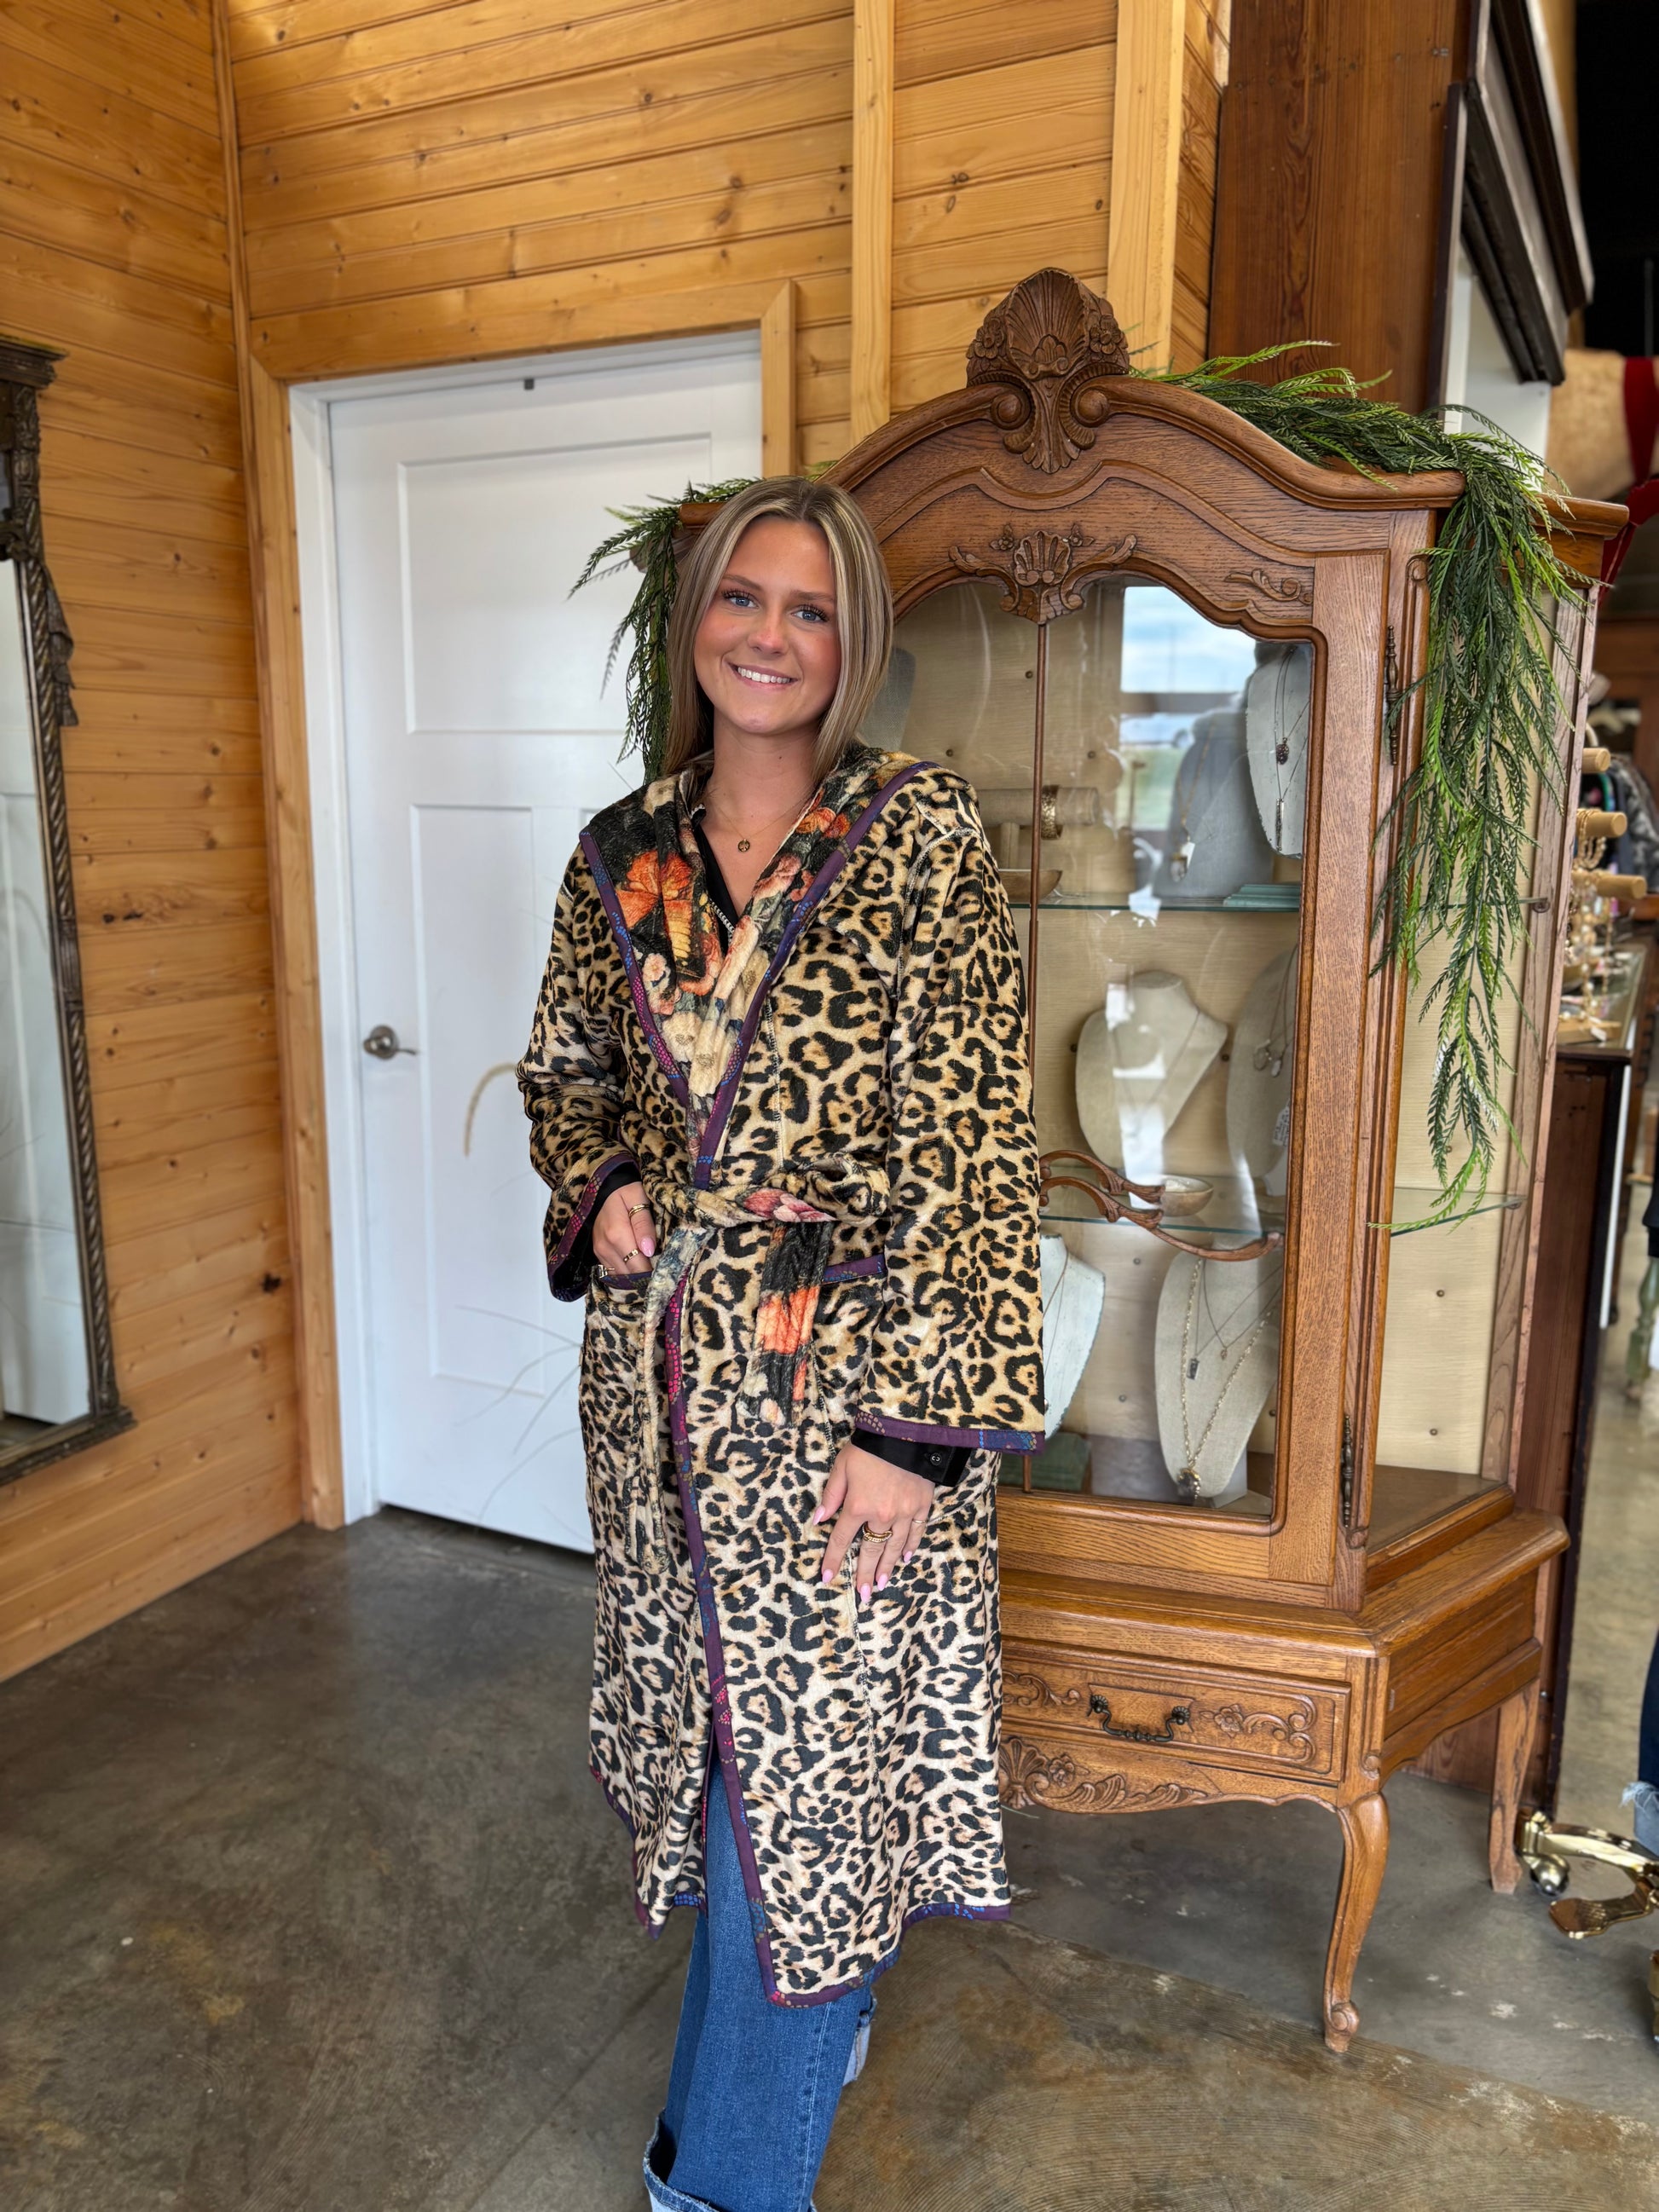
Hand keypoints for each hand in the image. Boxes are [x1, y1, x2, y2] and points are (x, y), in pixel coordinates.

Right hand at [594, 1180, 655, 1276]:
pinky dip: (625, 1270)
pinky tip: (636, 1263)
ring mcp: (600, 1251)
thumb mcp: (639, 1199)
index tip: (664, 1270)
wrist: (605, 1187)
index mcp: (617, 1235)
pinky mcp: (598, 1252)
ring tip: (649, 1266)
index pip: (637, 1267)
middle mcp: (605, 1247)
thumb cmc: (626, 1191)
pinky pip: (612, 1270)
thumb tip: (649, 1250)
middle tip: (660, 1268)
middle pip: (629, 1274)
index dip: (652, 1273)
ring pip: (620, 1275)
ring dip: (635, 1274)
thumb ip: (644, 1224)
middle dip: (644, 1275)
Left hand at [814, 1441, 934, 1605]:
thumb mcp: (842, 1467)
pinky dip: (910, 1547)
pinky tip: (906, 1558)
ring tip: (880, 1584)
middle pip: (870, 1551)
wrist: (906, 1431)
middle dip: (864, 1574)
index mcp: (857, 1507)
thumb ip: (831, 1496)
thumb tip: (818, 1519)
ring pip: (894, 1547)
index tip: (826, 1578)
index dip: (832, 1560)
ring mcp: (905, 1513)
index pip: (841, 1540)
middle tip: (863, 1595)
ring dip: (887, 1567)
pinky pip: (916, 1532)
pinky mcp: (922, 1506)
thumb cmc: (869, 1448)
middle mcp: (881, 1516)